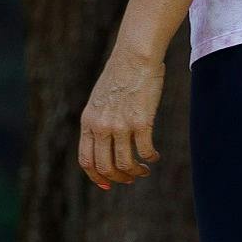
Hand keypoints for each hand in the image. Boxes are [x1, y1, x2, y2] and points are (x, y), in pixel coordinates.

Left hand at [78, 47, 165, 187]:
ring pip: (126, 164)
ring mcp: (120, 125)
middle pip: (106, 167)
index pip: (87, 160)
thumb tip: (107, 146)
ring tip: (144, 170)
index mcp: (88, 122)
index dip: (97, 177)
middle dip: (118, 179)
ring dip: (136, 172)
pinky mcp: (141, 122)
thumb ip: (99, 122)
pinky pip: (145, 151)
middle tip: (130, 179)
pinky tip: (154, 156)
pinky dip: (151, 158)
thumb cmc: (120, 76)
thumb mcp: (99, 101)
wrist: (134, 57)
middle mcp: (101, 126)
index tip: (108, 184)